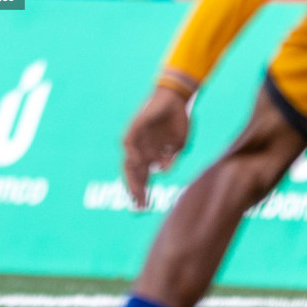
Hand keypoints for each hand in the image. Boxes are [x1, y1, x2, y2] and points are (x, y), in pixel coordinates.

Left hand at [122, 86, 191, 207]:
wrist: (177, 99)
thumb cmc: (178, 122)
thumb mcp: (178, 146)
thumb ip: (170, 159)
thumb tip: (162, 171)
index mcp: (150, 156)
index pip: (142, 177)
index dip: (142, 191)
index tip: (143, 207)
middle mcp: (141, 150)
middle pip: (133, 173)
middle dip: (136, 189)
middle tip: (138, 205)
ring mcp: (137, 139)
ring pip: (129, 161)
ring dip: (132, 177)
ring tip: (136, 191)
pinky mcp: (135, 127)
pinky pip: (128, 142)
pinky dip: (131, 153)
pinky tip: (138, 162)